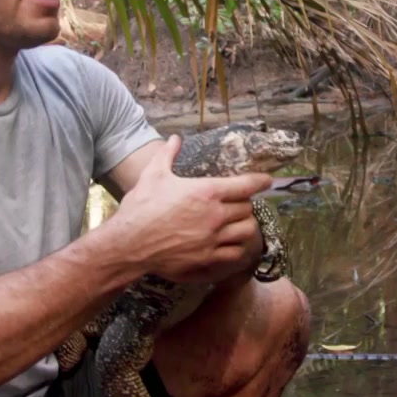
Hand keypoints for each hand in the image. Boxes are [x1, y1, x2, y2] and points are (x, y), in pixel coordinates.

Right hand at [111, 135, 271, 283]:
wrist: (129, 243)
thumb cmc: (140, 207)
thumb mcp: (153, 175)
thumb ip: (168, 155)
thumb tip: (174, 139)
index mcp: (206, 192)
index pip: (245, 185)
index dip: (260, 181)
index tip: (267, 181)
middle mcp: (215, 215)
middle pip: (247, 208)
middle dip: (246, 205)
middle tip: (240, 204)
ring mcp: (213, 239)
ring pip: (246, 231)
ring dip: (245, 226)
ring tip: (239, 224)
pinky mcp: (207, 258)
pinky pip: (235, 253)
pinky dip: (237, 248)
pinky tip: (232, 245)